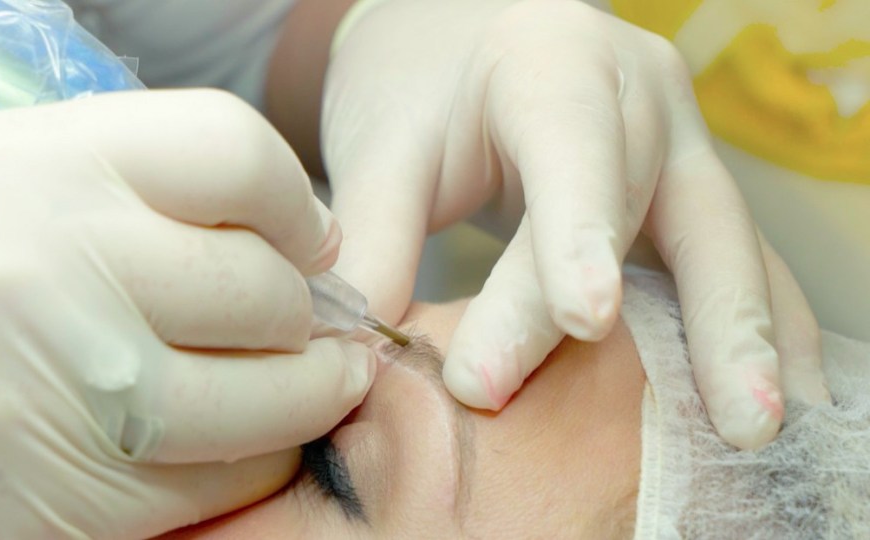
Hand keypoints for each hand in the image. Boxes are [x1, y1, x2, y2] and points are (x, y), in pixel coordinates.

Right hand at [0, 90, 374, 537]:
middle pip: (264, 282)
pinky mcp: (77, 494)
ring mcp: (58, 386)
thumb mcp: (33, 198)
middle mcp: (34, 265)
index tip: (305, 243)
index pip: (234, 150)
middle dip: (296, 312)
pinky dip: (258, 456)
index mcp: (30, 166)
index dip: (294, 204)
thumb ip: (158, 191)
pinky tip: (224, 438)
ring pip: (276, 389)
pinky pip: (240, 471)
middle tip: (281, 324)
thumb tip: (315, 236)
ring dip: (307, 391)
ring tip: (298, 381)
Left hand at [322, 0, 826, 448]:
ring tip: (765, 431)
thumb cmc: (419, 86)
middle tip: (728, 422)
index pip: (574, 151)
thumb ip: (375, 235)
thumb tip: (365, 351)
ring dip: (752, 339)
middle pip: (681, 209)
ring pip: (733, 242)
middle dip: (707, 320)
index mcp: (553, 62)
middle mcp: (640, 96)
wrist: (460, 38)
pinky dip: (760, 329)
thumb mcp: (385, 143)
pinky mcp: (685, 190)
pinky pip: (738, 260)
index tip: (585, 323)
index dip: (581, 237)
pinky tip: (784, 396)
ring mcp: (678, 142)